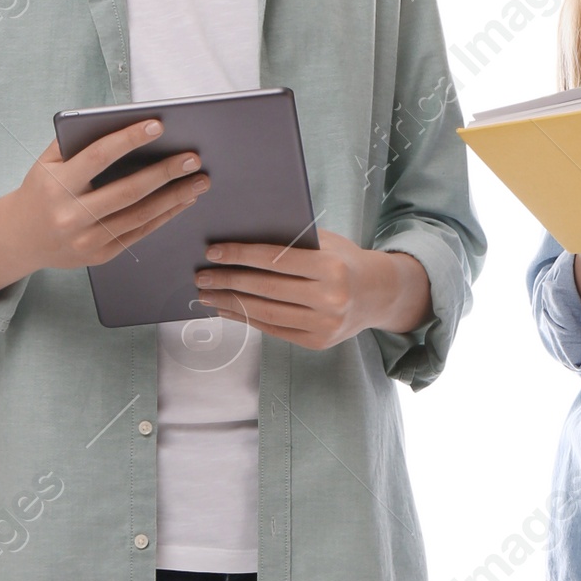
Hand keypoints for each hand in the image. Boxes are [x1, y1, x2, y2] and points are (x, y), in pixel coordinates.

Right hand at [0, 119, 209, 300]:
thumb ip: (76, 142)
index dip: (129, 139)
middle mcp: (73, 215)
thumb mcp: (47, 163)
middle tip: (193, 158)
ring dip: (174, 197)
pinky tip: (183, 200)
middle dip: (165, 173)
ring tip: (199, 180)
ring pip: (140, 215)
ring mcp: (88, 239)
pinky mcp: (101, 255)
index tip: (157, 125)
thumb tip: (123, 123)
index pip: (98, 156)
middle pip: (128, 191)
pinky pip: (139, 233)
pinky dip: (165, 215)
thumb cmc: (41, 191)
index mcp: (58, 185)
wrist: (21, 238)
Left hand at [190, 229, 429, 347]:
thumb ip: (292, 242)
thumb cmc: (344, 260)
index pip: (276, 260)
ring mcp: (324, 324)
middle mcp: (330, 298)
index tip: (213, 253)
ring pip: (266, 313)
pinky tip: (227, 309)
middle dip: (229, 281)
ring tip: (207, 295)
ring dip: (231, 303)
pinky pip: (273, 329)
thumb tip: (240, 239)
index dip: (241, 256)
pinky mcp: (317, 342)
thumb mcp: (326, 243)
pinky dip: (246, 319)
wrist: (378, 294)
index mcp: (331, 267)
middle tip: (201, 276)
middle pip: (266, 289)